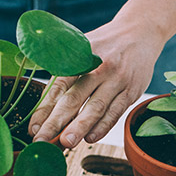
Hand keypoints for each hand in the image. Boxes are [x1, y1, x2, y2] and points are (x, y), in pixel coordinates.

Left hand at [28, 19, 164, 147]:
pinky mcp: (132, 91)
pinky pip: (116, 112)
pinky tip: (91, 138)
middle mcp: (98, 68)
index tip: (34, 128)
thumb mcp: (81, 46)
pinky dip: (103, 126)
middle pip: (74, 99)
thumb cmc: (104, 45)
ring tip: (66, 143)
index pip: (58, 86)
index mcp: (80, 56)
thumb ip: (62, 69)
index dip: (44, 108)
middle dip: (56, 122)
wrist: (141, 32)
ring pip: (96, 108)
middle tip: (42, 140)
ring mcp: (116, 80)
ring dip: (79, 127)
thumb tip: (43, 102)